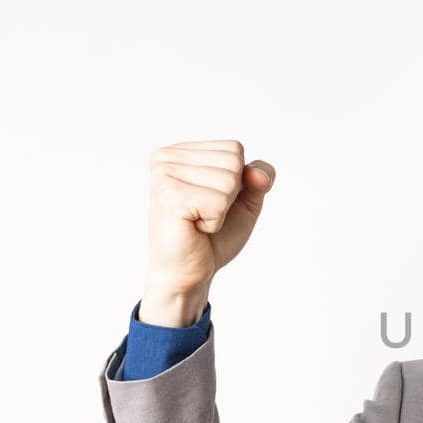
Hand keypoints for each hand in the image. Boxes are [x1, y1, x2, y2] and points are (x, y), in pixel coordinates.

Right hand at [141, 139, 275, 324]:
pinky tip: (192, 227)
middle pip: (233, 162)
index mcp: (180, 152)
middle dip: (230, 196)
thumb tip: (258, 175)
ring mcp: (164, 174)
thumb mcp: (245, 201)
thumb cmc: (212, 237)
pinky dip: (214, 222)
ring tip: (196, 221)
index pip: (234, 149)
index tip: (210, 201)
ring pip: (229, 181)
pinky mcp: (168, 196)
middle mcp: (166, 157)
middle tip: (203, 214)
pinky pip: (219, 201)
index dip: (237, 183)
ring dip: (221, 210)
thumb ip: (259, 178)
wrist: (188, 273)